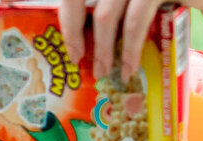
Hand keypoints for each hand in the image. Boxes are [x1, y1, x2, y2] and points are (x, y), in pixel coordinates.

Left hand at [56, 0, 202, 80]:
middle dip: (75, 34)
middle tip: (79, 60)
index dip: (67, 16)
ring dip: (103, 50)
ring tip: (105, 72)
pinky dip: (129, 49)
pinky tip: (128, 68)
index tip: (72, 45)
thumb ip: (109, 7)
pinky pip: (134, 22)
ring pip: (106, 16)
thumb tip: (78, 40)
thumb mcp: (129, 0)